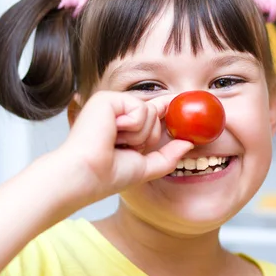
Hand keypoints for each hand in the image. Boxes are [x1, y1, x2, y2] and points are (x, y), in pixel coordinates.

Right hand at [54, 91, 192, 207]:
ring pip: (149, 112)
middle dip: (146, 138)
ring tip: (114, 142)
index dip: (164, 108)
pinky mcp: (107, 99)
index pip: (150, 112)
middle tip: (123, 147)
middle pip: (155, 115)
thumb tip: (188, 144)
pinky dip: (132, 127)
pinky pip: (139, 109)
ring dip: (138, 135)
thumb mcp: (145, 167)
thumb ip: (168, 155)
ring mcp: (110, 104)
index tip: (177, 103)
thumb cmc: (107, 176)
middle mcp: (116, 112)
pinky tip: (112, 133)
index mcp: (122, 125)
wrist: (86, 176)